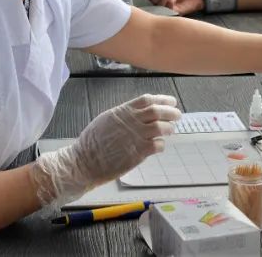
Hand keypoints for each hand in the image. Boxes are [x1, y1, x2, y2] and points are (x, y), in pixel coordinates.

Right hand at [31, 94, 180, 205]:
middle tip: (178, 115)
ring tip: (171, 130)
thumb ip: (123, 115)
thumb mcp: (106, 120)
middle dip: (171, 112)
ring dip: (168, 128)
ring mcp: (134, 136)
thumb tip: (137, 113)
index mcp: (123, 111)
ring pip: (160, 127)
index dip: (162, 99)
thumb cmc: (92, 142)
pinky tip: (160, 146)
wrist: (84, 161)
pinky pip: (156, 145)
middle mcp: (130, 121)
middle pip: (157, 111)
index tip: (171, 101)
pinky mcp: (137, 152)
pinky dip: (161, 144)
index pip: (147, 100)